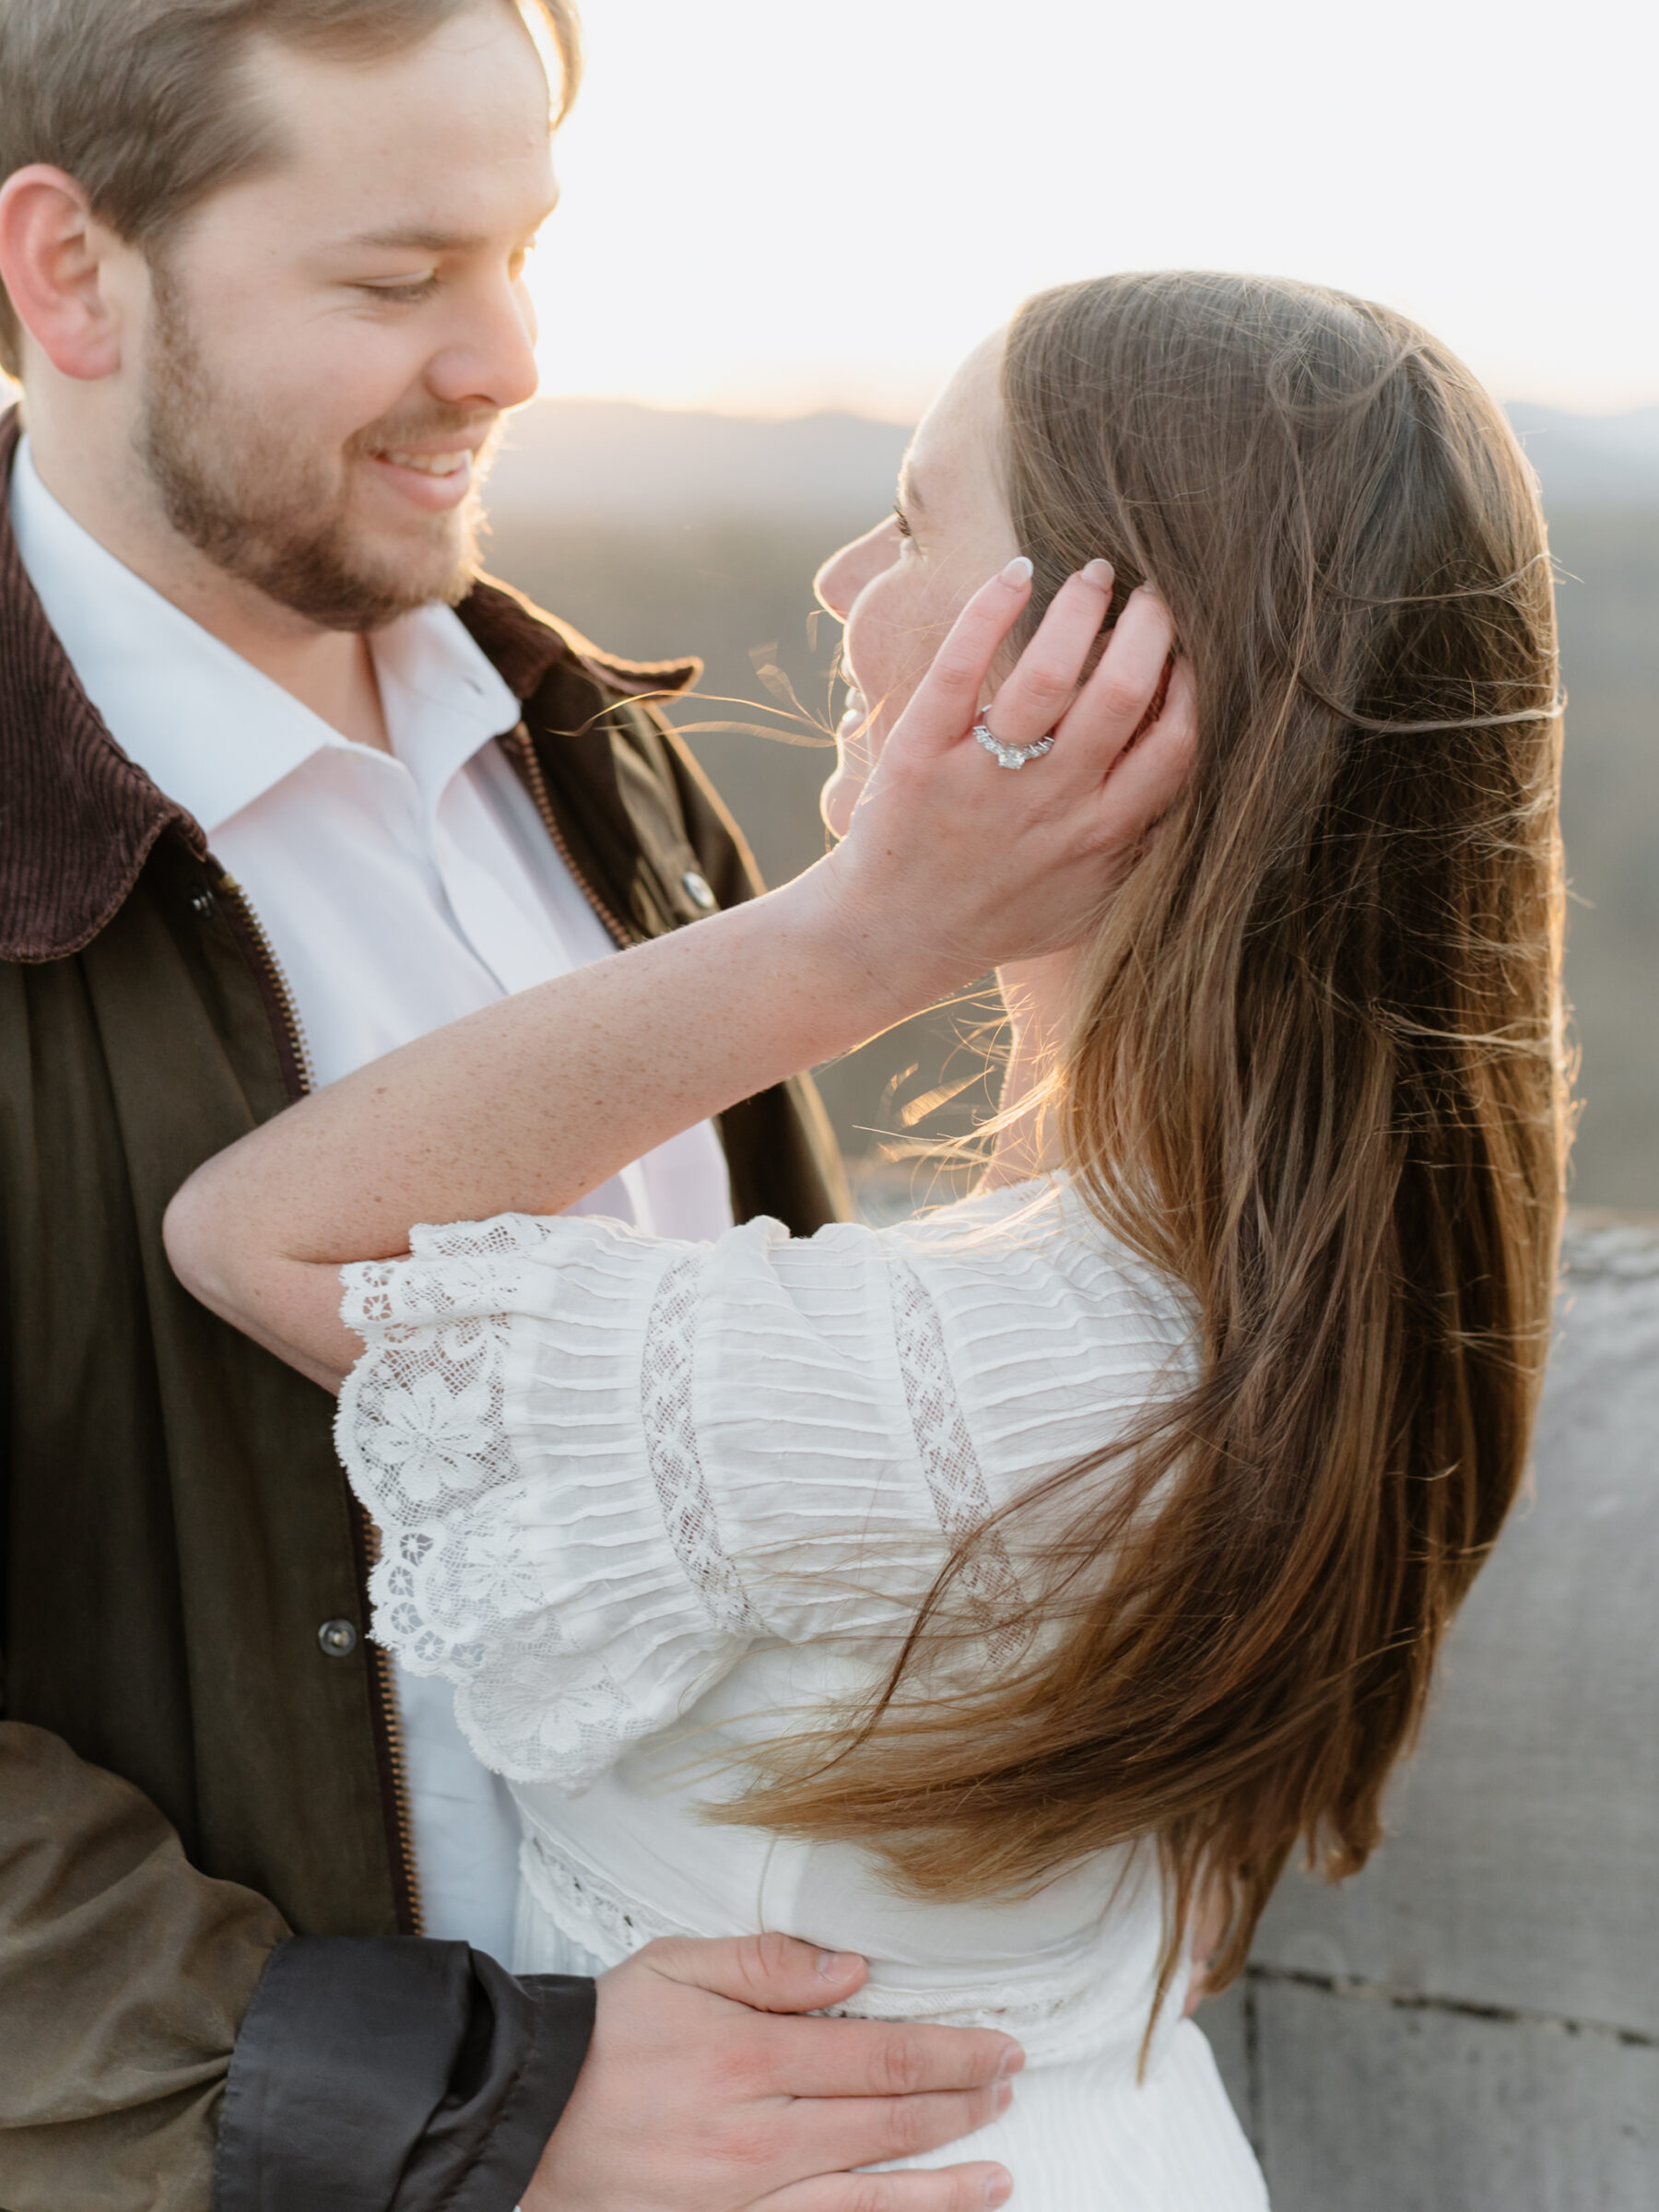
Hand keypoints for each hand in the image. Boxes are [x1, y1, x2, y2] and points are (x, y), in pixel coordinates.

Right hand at [523, 1934, 1020, 2211]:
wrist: (520, 2119)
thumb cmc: (602, 2035)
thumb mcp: (674, 1966)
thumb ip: (766, 1964)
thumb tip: (854, 1968)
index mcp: (751, 2059)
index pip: (880, 2056)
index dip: (951, 2054)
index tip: (1000, 2044)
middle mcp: (759, 2138)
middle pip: (887, 2125)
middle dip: (961, 2106)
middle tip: (1009, 2087)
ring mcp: (744, 2201)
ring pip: (867, 2200)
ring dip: (942, 2190)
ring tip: (999, 2177)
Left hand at [817, 557, 1194, 996]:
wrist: (889, 940)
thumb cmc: (995, 917)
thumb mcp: (1086, 900)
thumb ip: (1140, 847)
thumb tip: (1199, 789)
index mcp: (1100, 834)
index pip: (1175, 743)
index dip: (1193, 683)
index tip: (1190, 647)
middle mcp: (1050, 804)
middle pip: (1123, 692)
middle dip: (1150, 624)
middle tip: (1151, 590)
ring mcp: (985, 778)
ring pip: (1052, 672)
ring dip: (1081, 606)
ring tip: (1093, 574)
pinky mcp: (922, 755)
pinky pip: (960, 667)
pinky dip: (992, 609)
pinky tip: (1017, 575)